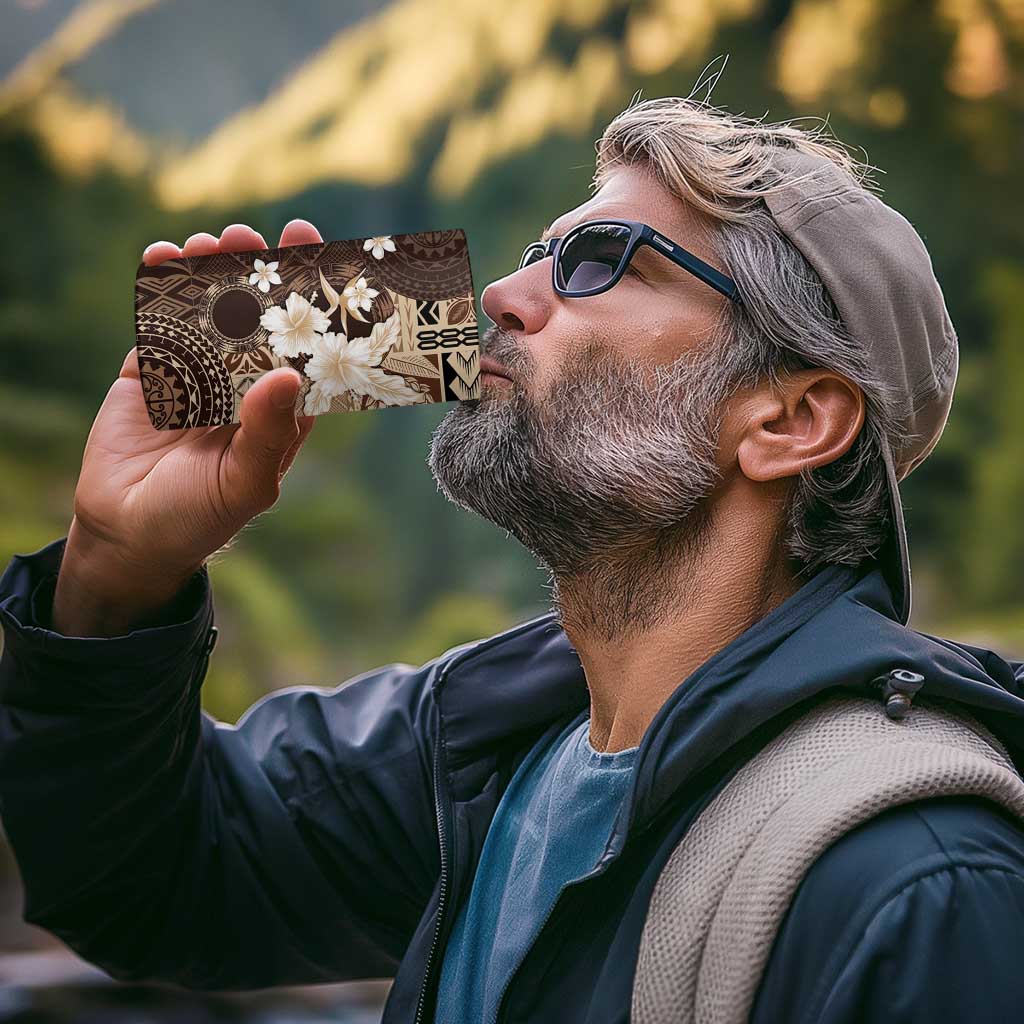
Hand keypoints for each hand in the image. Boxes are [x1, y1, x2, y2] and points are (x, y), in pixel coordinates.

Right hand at [52, 220, 322, 635]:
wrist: (127, 534)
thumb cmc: (200, 517)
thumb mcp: (244, 482)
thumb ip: (267, 433)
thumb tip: (288, 375)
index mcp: (281, 409)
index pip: (306, 348)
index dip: (315, 305)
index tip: (319, 258)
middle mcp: (245, 383)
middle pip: (259, 318)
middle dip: (259, 274)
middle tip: (256, 235)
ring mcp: (198, 372)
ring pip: (211, 310)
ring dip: (213, 272)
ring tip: (212, 242)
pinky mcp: (153, 369)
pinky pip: (159, 320)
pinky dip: (160, 286)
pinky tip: (163, 256)